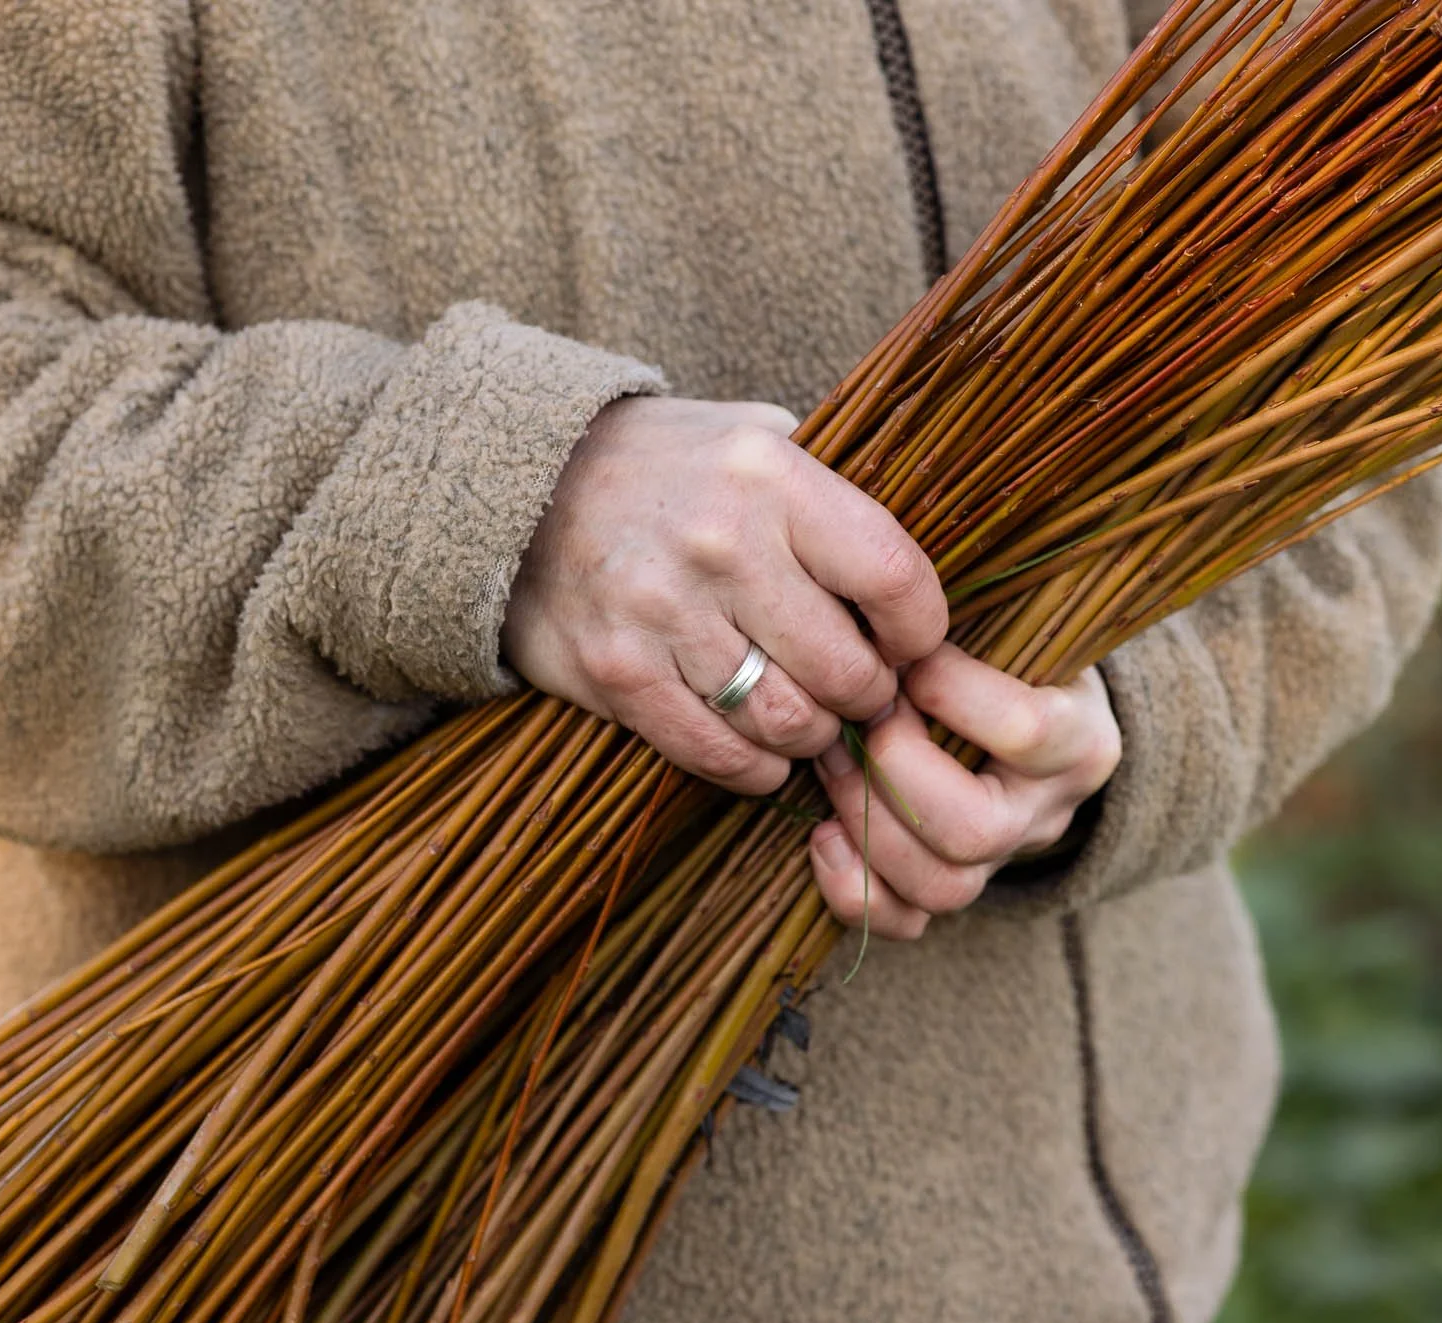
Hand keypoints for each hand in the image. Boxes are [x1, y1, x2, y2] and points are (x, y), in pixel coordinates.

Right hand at [502, 396, 947, 793]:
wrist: (519, 486)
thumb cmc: (664, 469)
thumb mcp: (751, 436)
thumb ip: (830, 488)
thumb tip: (911, 571)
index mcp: (770, 476)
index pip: (893, 576)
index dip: (922, 630)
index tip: (911, 643)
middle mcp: (720, 543)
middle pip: (846, 668)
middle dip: (870, 697)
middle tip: (863, 695)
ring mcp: (663, 611)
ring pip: (787, 722)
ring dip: (812, 737)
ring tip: (810, 719)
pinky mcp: (618, 671)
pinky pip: (717, 751)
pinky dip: (755, 768)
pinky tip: (761, 751)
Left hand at [807, 645, 1120, 938]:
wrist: (1039, 716)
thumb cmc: (1013, 657)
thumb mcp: (1017, 627)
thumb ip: (964, 624)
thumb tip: (880, 612)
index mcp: (1080, 739)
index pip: (1025, 729)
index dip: (949, 692)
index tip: (907, 654)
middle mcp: (1046, 812)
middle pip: (974, 829)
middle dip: (894, 773)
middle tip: (855, 722)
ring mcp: (1001, 861)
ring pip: (940, 886)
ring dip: (866, 825)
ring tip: (832, 764)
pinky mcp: (954, 887)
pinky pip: (905, 923)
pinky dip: (853, 890)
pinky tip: (824, 836)